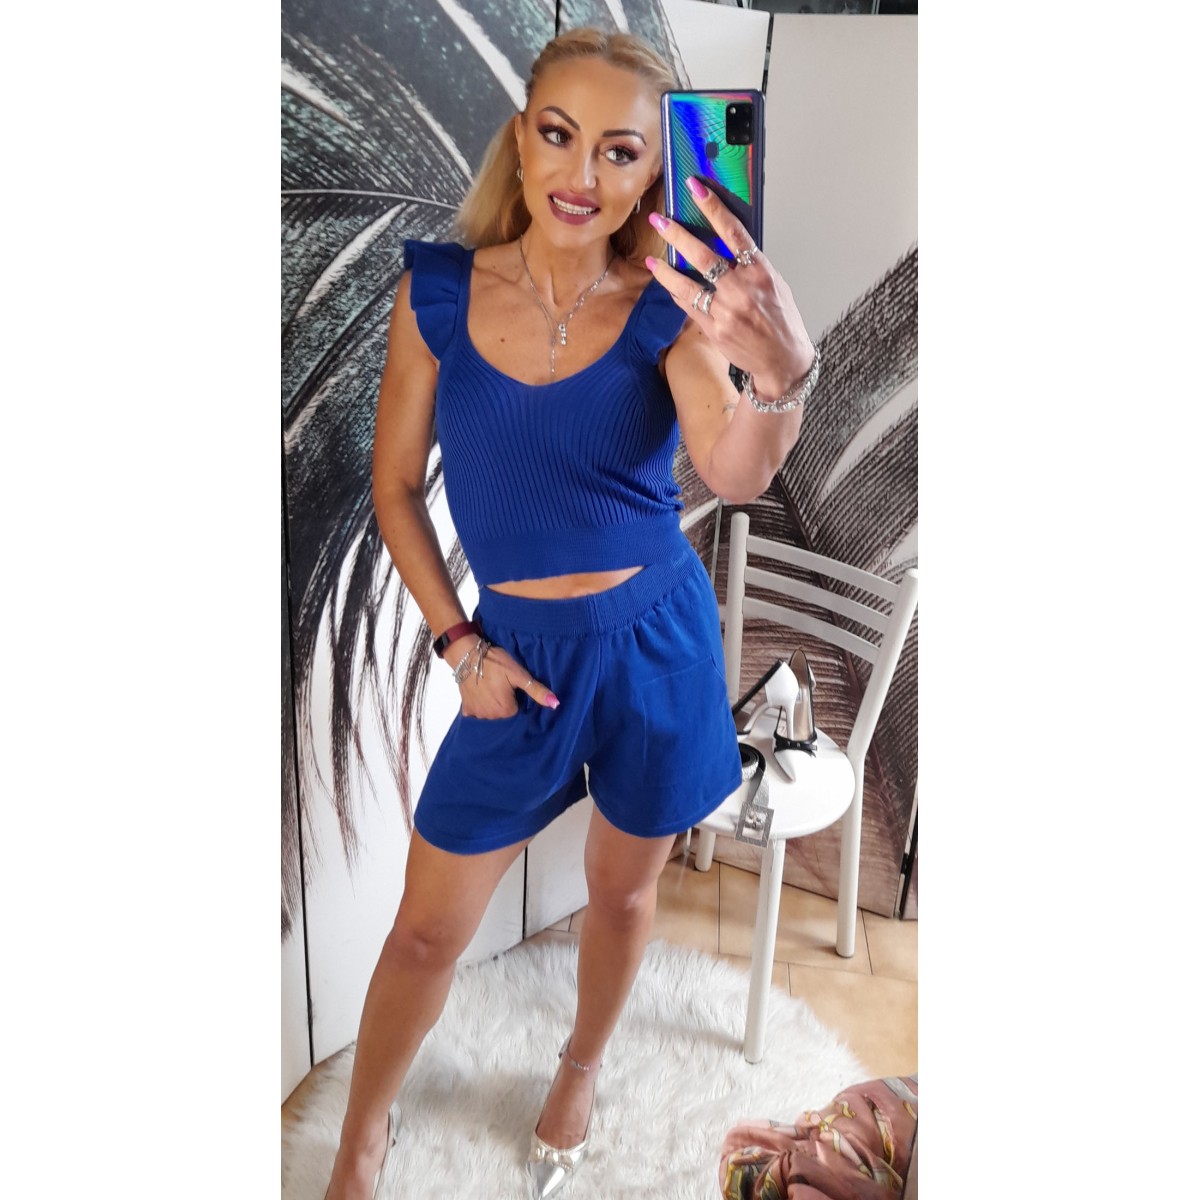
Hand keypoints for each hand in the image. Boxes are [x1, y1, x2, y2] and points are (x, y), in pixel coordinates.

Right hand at [446, 636, 558, 718]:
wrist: (467, 655)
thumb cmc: (495, 663)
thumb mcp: (519, 674)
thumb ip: (536, 690)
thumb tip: (555, 704)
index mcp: (506, 710)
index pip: (518, 709)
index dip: (516, 696)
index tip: (512, 685)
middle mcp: (491, 717)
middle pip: (504, 713)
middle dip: (504, 701)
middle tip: (501, 684)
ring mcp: (477, 713)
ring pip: (491, 713)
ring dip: (492, 703)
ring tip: (491, 686)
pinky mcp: (466, 708)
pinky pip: (476, 713)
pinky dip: (479, 705)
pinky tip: (480, 693)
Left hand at [646, 177, 815, 399]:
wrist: (782, 360)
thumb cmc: (782, 320)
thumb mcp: (774, 284)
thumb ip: (750, 265)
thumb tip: (725, 244)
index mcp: (760, 271)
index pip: (733, 231)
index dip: (712, 207)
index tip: (695, 188)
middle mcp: (742, 290)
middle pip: (703, 255)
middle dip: (677, 235)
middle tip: (660, 220)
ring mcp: (726, 312)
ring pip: (687, 285)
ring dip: (665, 271)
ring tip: (652, 260)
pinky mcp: (715, 330)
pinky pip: (690, 307)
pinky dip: (678, 295)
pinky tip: (669, 286)